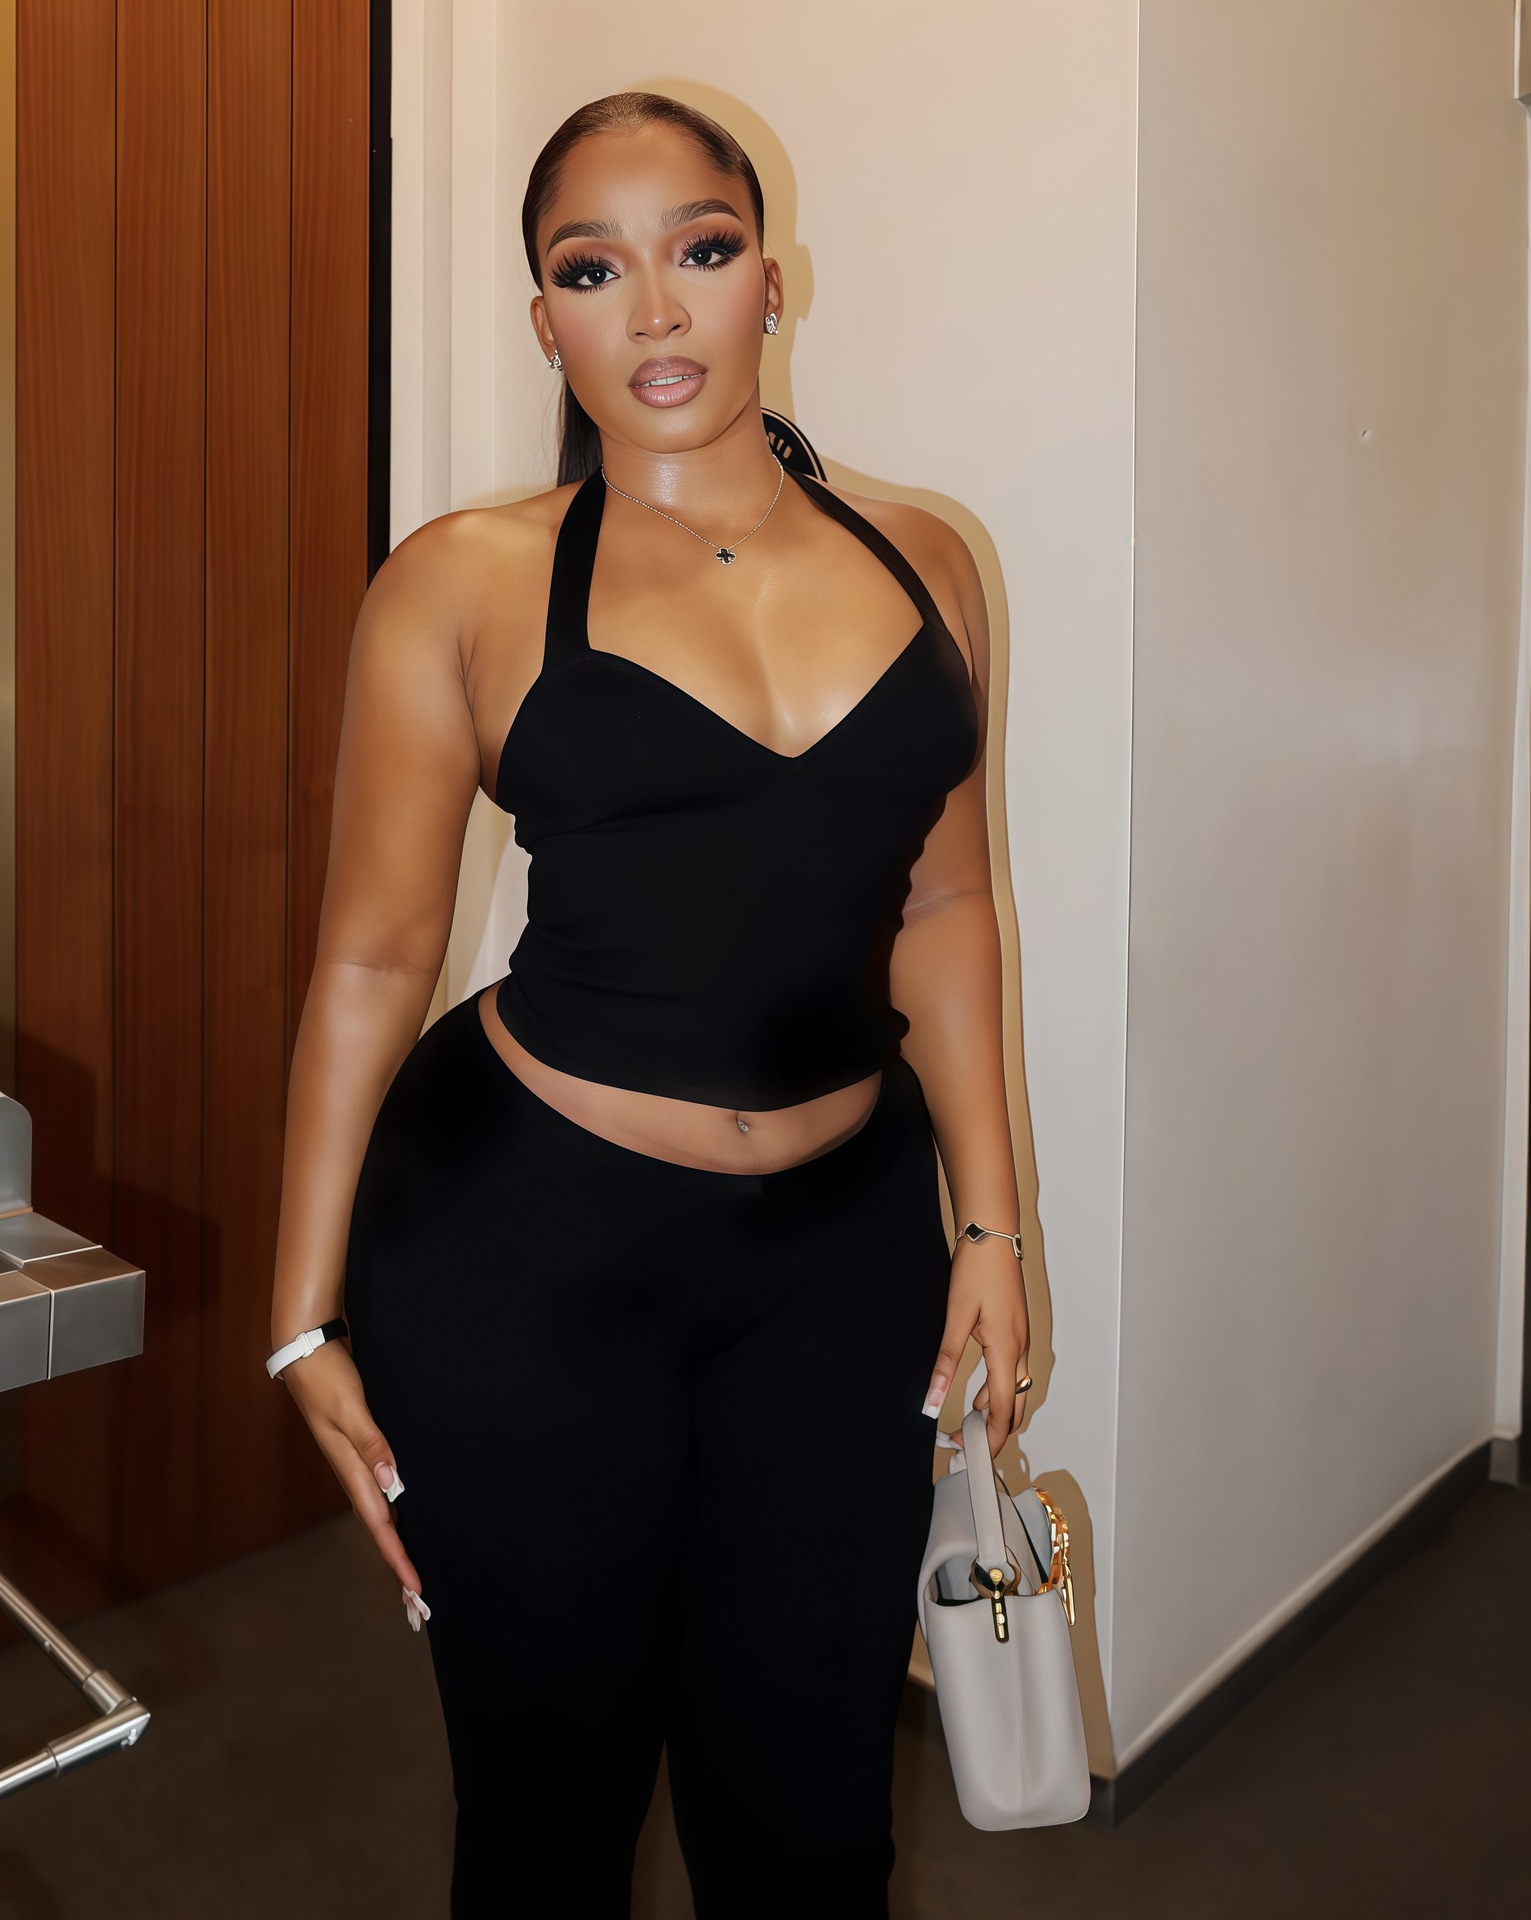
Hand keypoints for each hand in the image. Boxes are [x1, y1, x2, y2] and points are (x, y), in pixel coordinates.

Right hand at [277, 1339, 423, 1599]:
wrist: (305, 1351)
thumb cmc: (327, 1378)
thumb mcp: (351, 1408)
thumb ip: (372, 1443)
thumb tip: (392, 1481)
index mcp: (351, 1469)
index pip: (380, 1524)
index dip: (398, 1557)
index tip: (415, 1590)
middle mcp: (354, 1472)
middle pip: (381, 1527)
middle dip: (398, 1563)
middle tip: (419, 1600)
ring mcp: (356, 1461)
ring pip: (381, 1512)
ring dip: (397, 1541)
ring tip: (414, 1570)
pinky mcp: (361, 1447)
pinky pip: (381, 1490)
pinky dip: (395, 1510)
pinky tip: (407, 1514)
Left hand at [922, 1238, 1030, 1456]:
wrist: (992, 1235)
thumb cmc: (976, 1271)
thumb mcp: (956, 1318)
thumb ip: (946, 1362)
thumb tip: (933, 1401)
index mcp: (1007, 1350)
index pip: (1005, 1410)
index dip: (991, 1438)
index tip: (972, 1455)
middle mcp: (1020, 1349)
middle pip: (1016, 1405)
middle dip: (997, 1431)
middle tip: (968, 1445)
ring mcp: (1021, 1339)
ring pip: (1015, 1389)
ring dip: (997, 1410)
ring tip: (969, 1425)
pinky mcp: (1015, 1330)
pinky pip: (1012, 1372)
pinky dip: (999, 1390)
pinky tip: (979, 1394)